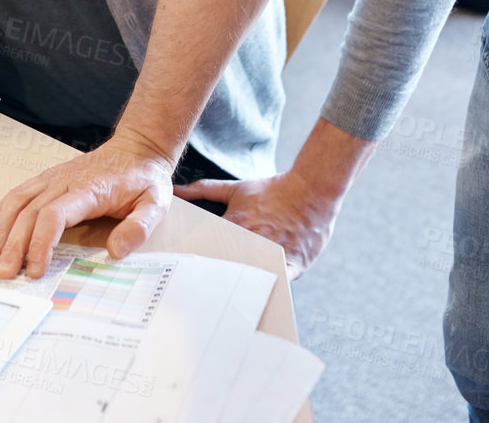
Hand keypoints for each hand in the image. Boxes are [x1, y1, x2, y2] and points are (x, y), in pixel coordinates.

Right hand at [0, 134, 175, 279]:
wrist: (137, 148)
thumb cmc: (144, 178)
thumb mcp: (156, 203)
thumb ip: (139, 227)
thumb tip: (115, 252)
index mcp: (89, 190)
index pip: (54, 216)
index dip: (40, 244)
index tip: (36, 270)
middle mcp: (64, 181)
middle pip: (30, 213)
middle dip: (14, 245)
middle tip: (4, 273)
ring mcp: (54, 178)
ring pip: (18, 202)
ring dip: (2, 229)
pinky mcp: (49, 178)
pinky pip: (19, 192)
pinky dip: (1, 210)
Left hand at [174, 172, 340, 279]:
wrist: (312, 189)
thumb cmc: (274, 190)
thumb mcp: (236, 188)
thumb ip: (204, 190)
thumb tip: (176, 190)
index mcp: (234, 225)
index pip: (207, 249)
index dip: (194, 263)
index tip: (183, 273)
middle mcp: (252, 241)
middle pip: (226, 267)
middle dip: (214, 279)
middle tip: (201, 293)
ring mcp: (273, 253)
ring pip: (251, 278)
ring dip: (240, 287)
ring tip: (226, 300)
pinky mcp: (294, 264)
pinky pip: (278, 283)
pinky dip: (270, 288)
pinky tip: (260, 295)